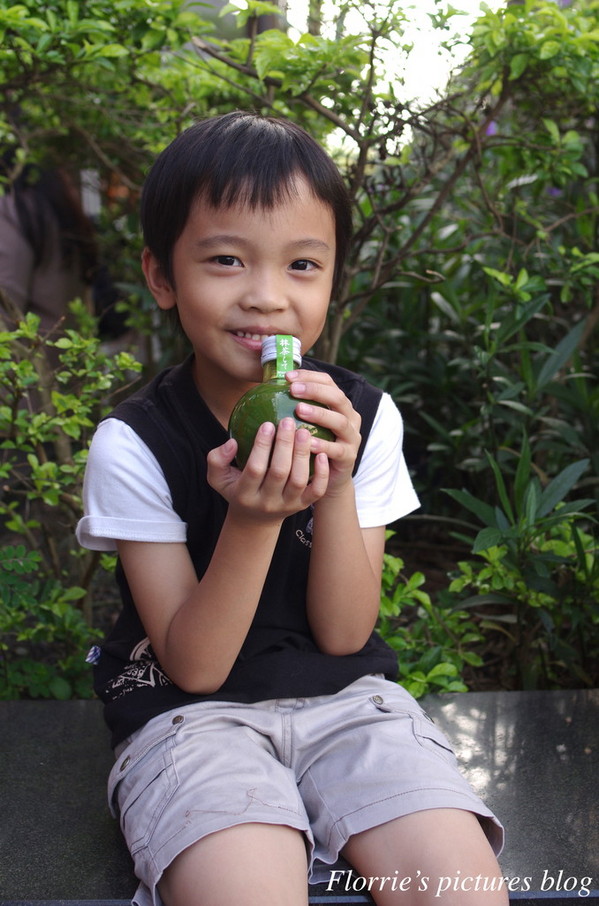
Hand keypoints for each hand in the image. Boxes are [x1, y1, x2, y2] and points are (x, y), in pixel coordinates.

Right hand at [207, 418, 329, 521]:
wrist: (255, 519)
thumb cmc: (236, 488)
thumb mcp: (217, 477)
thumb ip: (217, 459)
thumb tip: (232, 442)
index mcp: (245, 494)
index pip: (255, 469)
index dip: (262, 446)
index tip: (267, 424)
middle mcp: (267, 502)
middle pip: (279, 473)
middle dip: (285, 445)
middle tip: (288, 421)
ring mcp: (287, 505)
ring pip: (299, 480)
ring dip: (302, 454)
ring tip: (304, 431)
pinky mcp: (303, 505)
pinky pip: (317, 491)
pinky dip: (322, 473)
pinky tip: (322, 453)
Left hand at [286, 369, 360, 496]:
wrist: (329, 479)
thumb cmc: (311, 448)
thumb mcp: (305, 425)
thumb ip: (292, 408)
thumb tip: (265, 390)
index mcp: (339, 405)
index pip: (328, 382)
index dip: (309, 376)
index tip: (287, 377)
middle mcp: (349, 418)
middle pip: (337, 397)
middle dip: (315, 390)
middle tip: (293, 390)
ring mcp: (351, 438)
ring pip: (339, 421)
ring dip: (319, 414)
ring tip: (299, 410)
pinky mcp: (349, 457)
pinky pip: (337, 450)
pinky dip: (322, 445)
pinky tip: (307, 442)